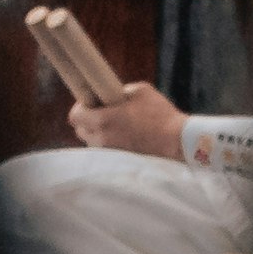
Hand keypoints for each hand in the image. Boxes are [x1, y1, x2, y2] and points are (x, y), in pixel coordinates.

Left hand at [68, 82, 189, 159]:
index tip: (91, 102)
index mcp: (103, 120)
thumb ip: (120, 91)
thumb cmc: (160, 114)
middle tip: (101, 113)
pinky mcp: (121, 162)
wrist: (178, 141)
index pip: (75, 117)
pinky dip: (109, 144)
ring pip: (93, 143)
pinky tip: (123, 136)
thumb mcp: (140, 91)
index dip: (80, 107)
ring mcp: (111, 153)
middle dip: (87, 121)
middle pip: (81, 131)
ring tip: (114, 126)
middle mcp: (103, 139)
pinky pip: (106, 152)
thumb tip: (113, 95)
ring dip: (98, 134)